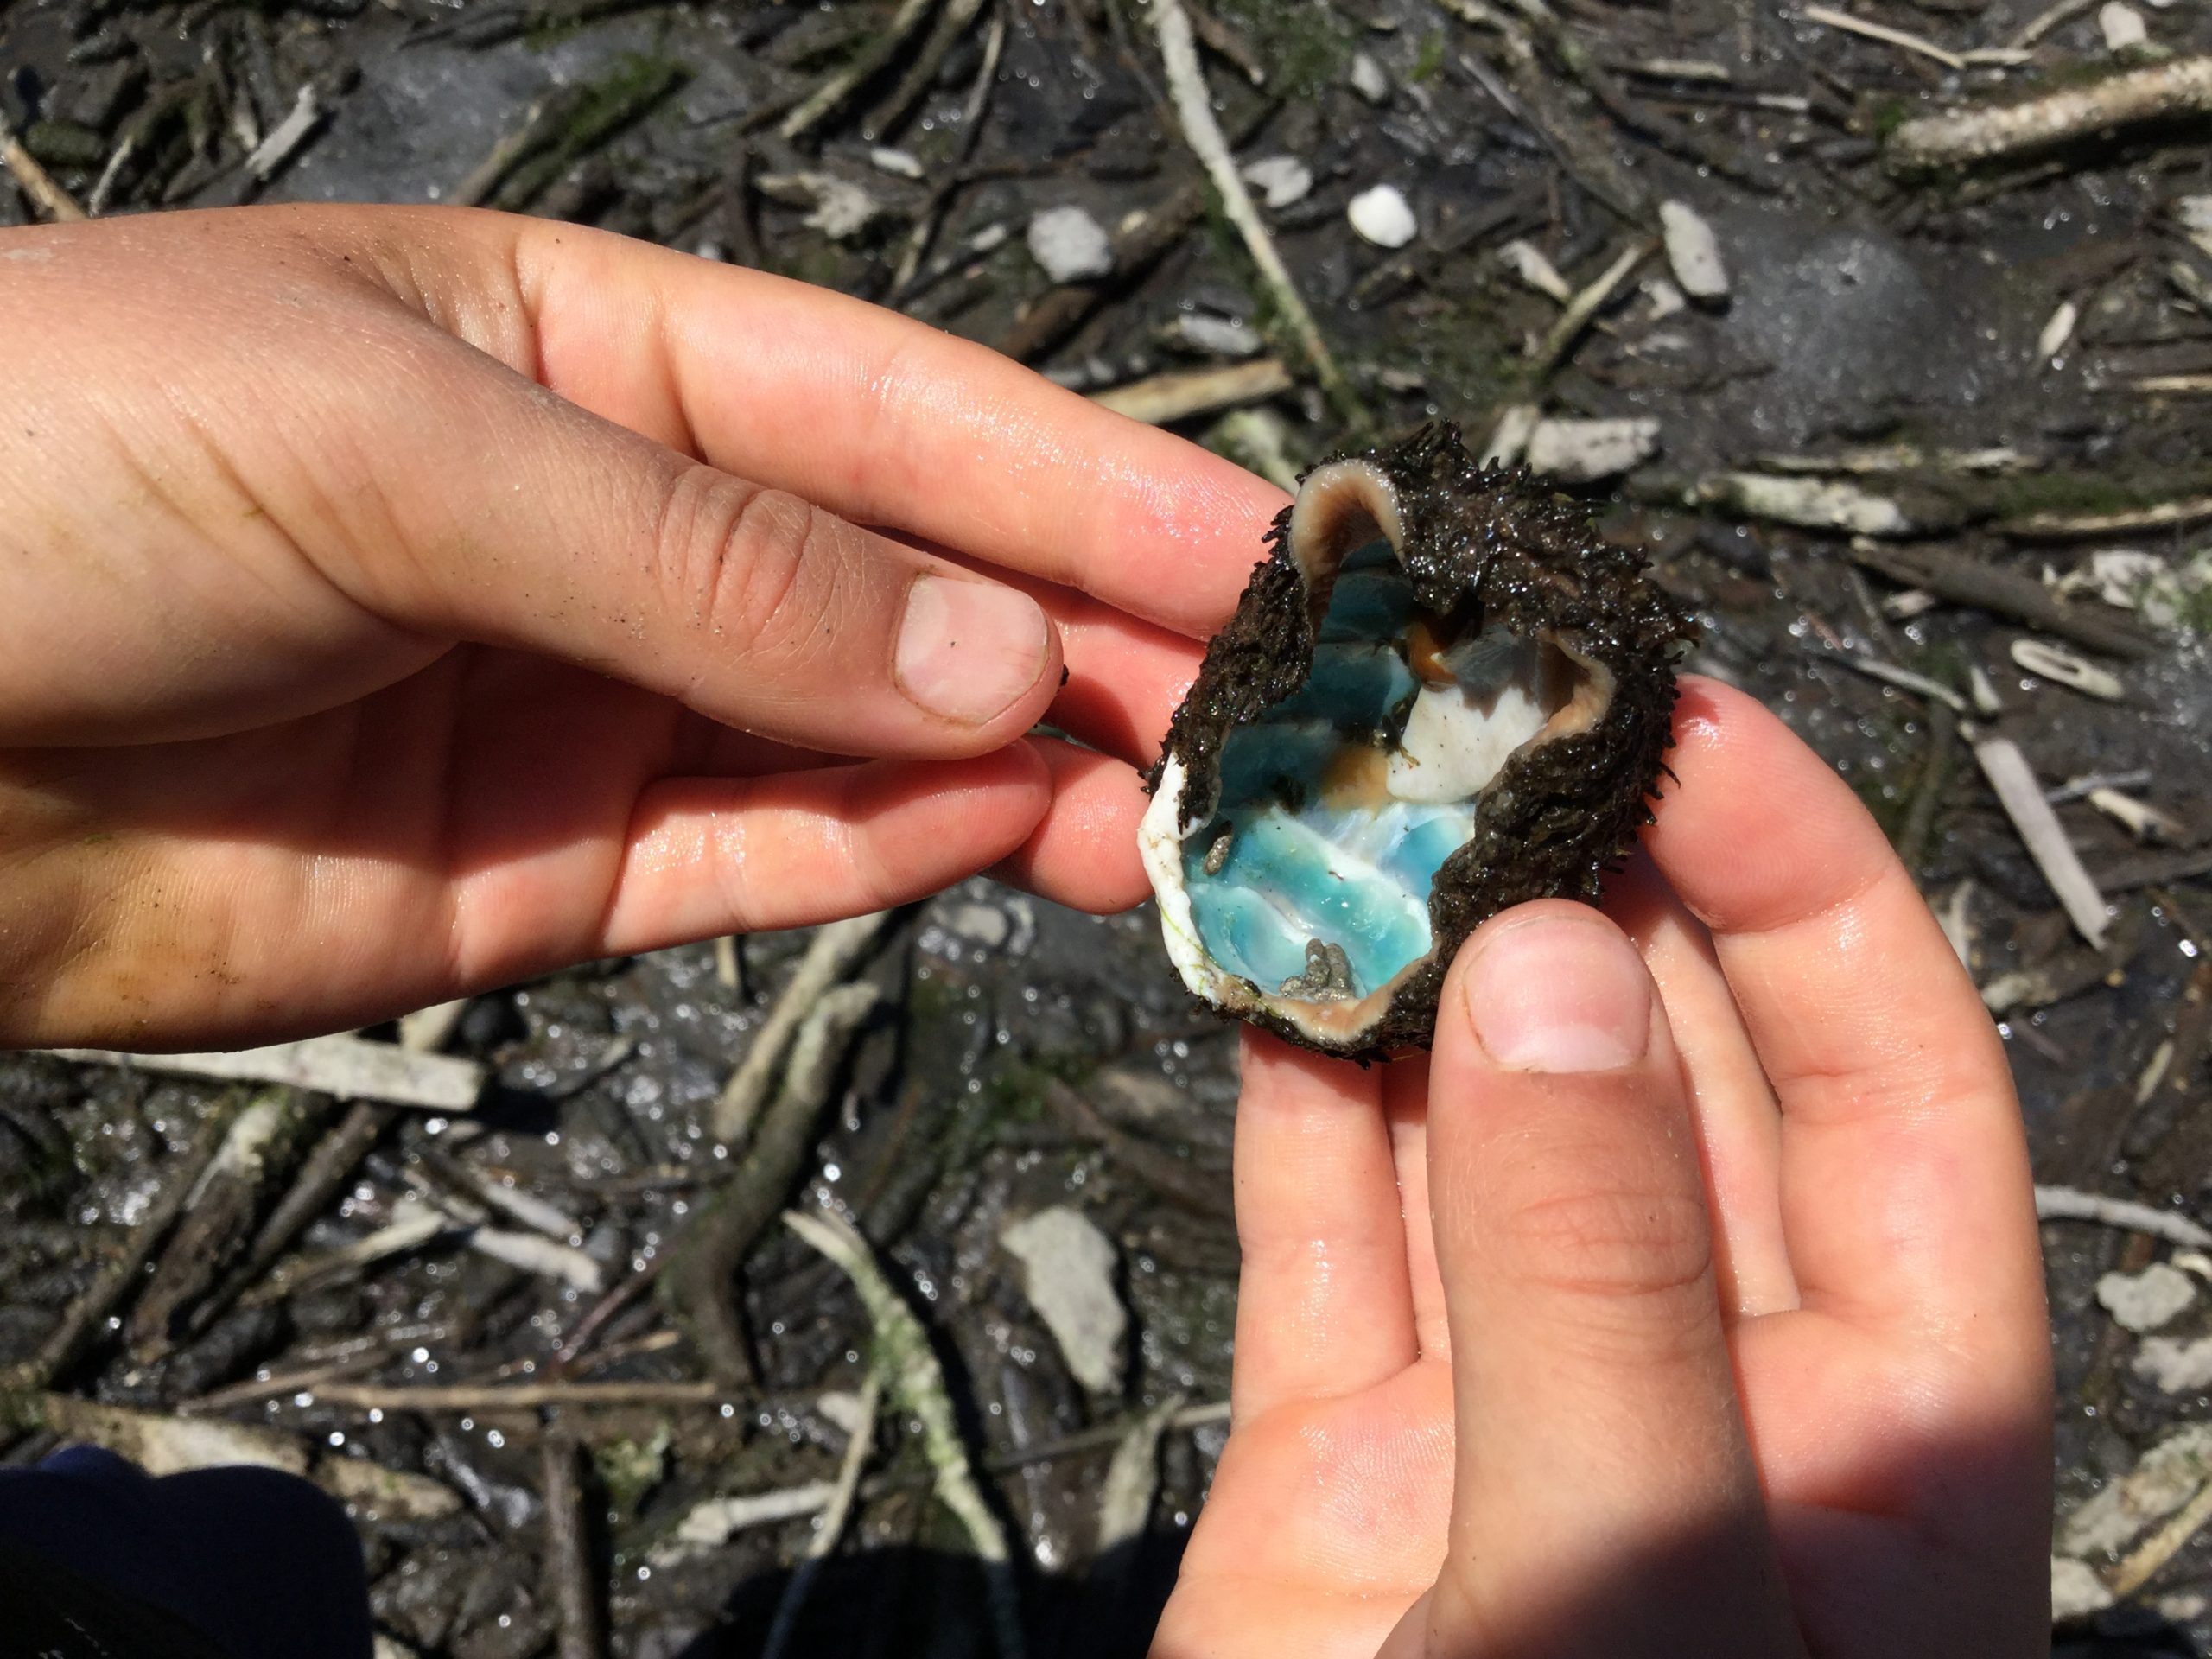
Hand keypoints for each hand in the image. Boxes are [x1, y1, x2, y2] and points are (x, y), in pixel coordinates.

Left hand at [0, 206, 1280, 1047]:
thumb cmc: (39, 468)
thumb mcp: (394, 440)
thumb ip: (704, 559)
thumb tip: (976, 659)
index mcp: (598, 348)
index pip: (905, 414)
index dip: (1095, 482)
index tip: (1268, 550)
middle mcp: (631, 526)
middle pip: (924, 583)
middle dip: (1102, 639)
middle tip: (1272, 713)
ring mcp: (605, 707)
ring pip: (879, 736)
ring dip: (1038, 767)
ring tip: (1185, 808)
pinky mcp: (560, 875)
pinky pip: (776, 856)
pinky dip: (904, 852)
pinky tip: (1019, 842)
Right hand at [1159, 677, 2051, 1657]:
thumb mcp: (1629, 1594)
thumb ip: (1603, 1286)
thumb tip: (1553, 983)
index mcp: (1881, 1432)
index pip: (1886, 1079)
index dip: (1792, 879)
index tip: (1671, 724)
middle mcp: (1708, 1389)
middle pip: (1660, 1061)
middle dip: (1573, 876)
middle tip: (1466, 718)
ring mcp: (1516, 1409)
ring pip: (1476, 1115)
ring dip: (1413, 956)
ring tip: (1342, 798)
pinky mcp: (1346, 1451)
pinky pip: (1327, 1214)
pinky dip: (1290, 1077)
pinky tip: (1261, 956)